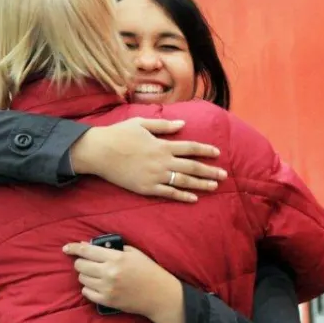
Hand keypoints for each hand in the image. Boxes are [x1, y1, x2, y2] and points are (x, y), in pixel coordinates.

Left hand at [63, 241, 185, 322]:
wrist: (159, 295)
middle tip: (87, 262)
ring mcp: (107, 288)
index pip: (87, 250)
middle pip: (80, 265)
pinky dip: (89, 287)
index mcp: (116, 258)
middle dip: (81, 262)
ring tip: (96, 274)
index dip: (74, 248)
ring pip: (82, 279)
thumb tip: (87, 245)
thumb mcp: (133, 253)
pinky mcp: (107, 301)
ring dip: (86, 275)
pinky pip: (86, 292)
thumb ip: (111, 248)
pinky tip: (97, 284)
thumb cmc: (148, 270)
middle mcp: (109, 273)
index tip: (66, 248)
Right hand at [69, 118, 226, 202]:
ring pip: (184, 181)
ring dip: (201, 184)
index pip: (190, 147)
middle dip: (210, 171)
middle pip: (192, 166)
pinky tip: (193, 198)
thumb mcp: (142, 124)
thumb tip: (183, 124)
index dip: (205, 150)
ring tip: (214, 187)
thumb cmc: (119, 135)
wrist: (100, 152)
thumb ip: (164, 125)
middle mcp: (162, 161)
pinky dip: (182, 196)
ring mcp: (155, 176)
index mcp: (162, 145)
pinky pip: (168, 193)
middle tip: (224, 175)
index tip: (217, 153)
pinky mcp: (146, 188)